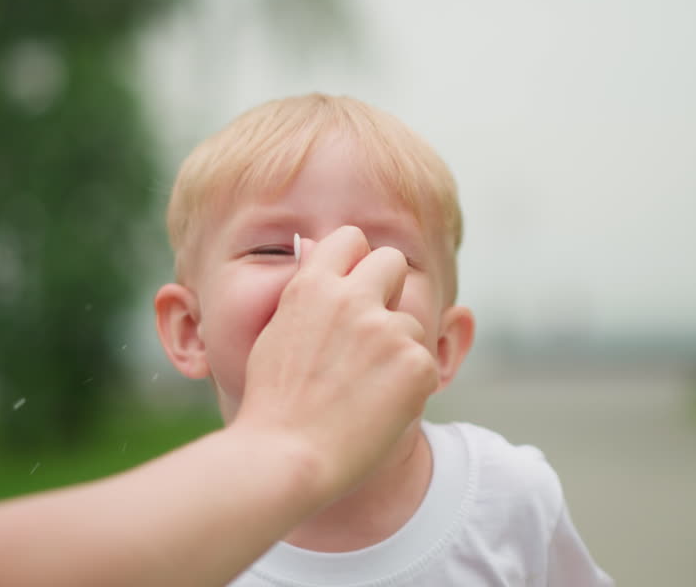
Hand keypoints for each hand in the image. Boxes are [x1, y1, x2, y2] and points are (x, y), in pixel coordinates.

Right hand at [234, 225, 438, 504]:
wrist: (286, 457)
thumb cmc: (273, 404)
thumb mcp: (276, 334)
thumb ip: (307, 297)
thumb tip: (316, 256)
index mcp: (313, 286)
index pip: (350, 238)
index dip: (355, 261)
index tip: (353, 286)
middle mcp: (353, 298)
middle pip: (392, 261)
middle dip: (387, 288)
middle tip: (372, 331)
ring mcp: (387, 329)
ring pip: (410, 321)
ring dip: (396, 347)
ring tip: (363, 389)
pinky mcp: (416, 363)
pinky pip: (423, 363)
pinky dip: (409, 385)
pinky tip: (378, 409)